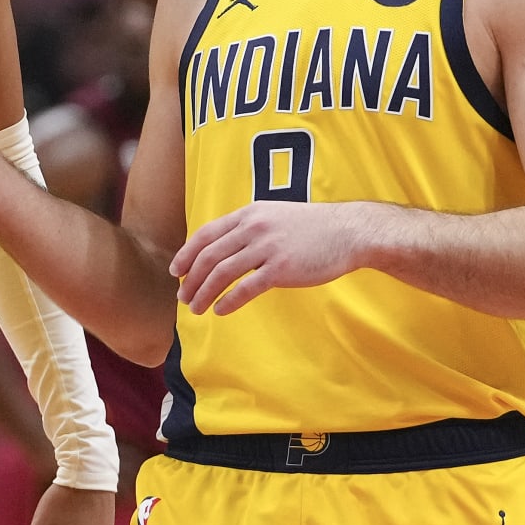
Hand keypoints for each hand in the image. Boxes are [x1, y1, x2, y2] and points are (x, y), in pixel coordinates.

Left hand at [172, 201, 368, 314]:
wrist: (348, 232)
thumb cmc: (313, 228)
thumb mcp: (275, 216)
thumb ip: (250, 227)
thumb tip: (226, 247)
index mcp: (249, 214)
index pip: (206, 234)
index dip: (187, 254)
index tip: (176, 271)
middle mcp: (253, 228)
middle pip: (209, 256)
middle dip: (191, 279)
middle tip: (182, 297)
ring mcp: (267, 248)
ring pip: (222, 273)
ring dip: (204, 293)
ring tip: (196, 308)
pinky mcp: (281, 269)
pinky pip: (246, 289)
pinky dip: (228, 301)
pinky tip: (220, 310)